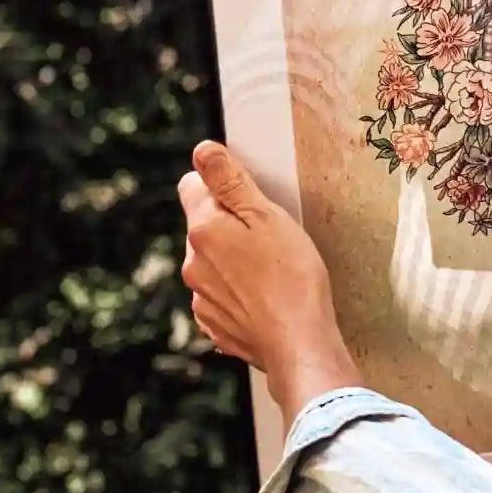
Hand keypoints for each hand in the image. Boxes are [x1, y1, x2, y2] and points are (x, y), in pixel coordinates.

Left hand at [177, 141, 361, 420]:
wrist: (299, 341)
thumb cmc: (292, 275)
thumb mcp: (267, 216)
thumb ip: (230, 181)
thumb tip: (201, 151)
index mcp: (203, 230)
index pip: (192, 187)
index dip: (221, 185)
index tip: (249, 197)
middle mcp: (193, 263)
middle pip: (204, 226)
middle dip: (230, 225)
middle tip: (272, 235)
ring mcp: (201, 298)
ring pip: (213, 263)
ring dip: (235, 260)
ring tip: (274, 269)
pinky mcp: (214, 324)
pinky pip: (221, 296)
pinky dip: (239, 293)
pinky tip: (267, 297)